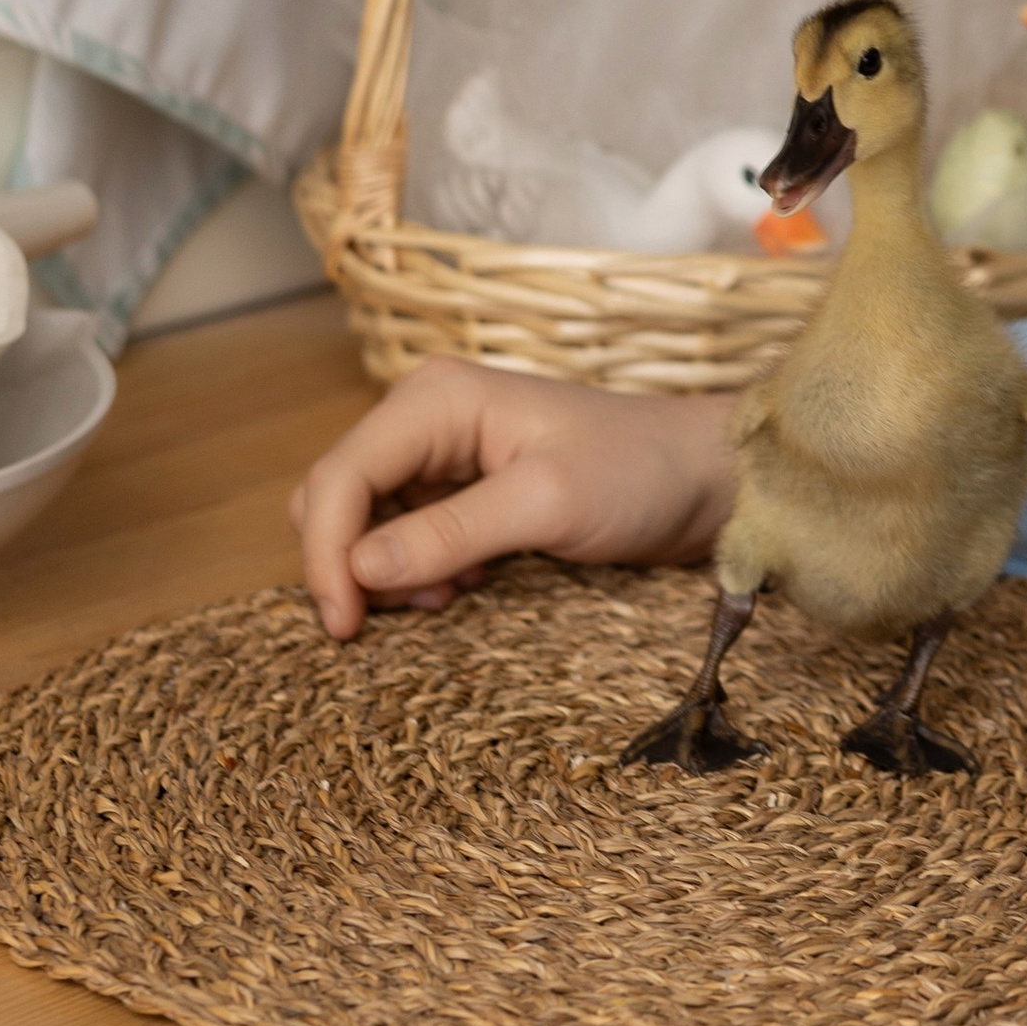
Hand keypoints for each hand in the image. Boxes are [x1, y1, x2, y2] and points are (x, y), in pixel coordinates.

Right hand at [290, 361, 734, 639]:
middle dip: (349, 564)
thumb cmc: (638, 473)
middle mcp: (427, 415)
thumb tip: (357, 571)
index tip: (343, 626)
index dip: (325, 554)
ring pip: (362, 522)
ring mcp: (443, 452)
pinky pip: (401, 535)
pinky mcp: (462, 487)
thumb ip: (448, 535)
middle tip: (396, 619)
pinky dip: (414, 571)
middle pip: (336, 497)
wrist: (701, 478)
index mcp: (436, 399)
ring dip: (385, 573)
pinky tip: (461, 586)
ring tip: (446, 597)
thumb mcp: (546, 504)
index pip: (339, 477)